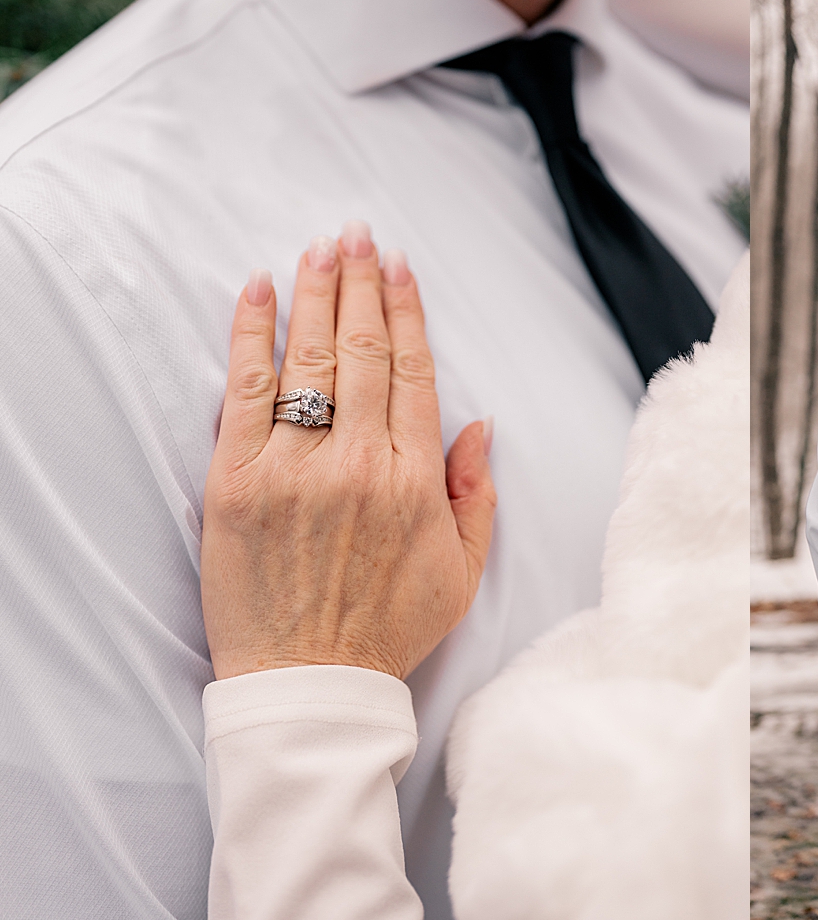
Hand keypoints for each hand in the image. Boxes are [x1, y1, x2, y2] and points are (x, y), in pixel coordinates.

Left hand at [201, 222, 497, 679]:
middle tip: (358, 235)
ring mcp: (294, 469)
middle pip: (363, 351)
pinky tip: (258, 292)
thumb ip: (475, 493)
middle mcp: (358, 462)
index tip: (401, 269)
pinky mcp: (235, 483)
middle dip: (361, 284)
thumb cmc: (386, 630)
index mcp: (415, 480)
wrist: (309, 685)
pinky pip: (244, 393)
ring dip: (315, 294)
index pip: (414, 372)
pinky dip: (251, 337)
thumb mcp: (462, 570)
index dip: (408, 312)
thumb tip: (479, 425)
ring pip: (309, 359)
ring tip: (319, 248)